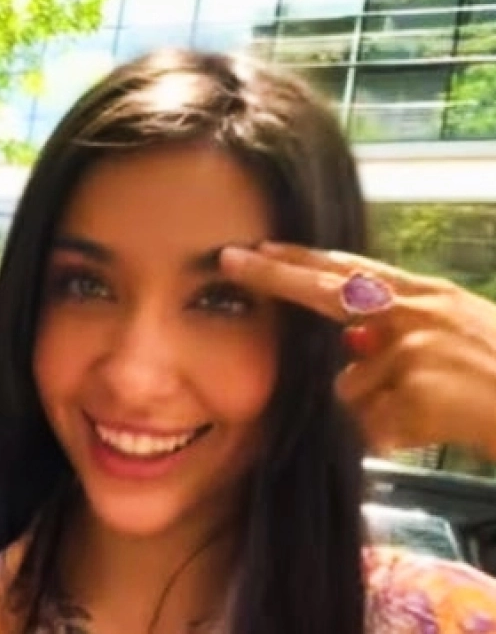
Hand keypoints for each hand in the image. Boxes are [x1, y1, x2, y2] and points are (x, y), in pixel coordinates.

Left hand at [221, 242, 495, 455]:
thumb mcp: (455, 338)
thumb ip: (399, 337)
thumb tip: (349, 346)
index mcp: (428, 297)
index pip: (353, 272)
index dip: (302, 260)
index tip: (258, 248)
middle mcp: (419, 313)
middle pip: (331, 291)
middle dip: (277, 276)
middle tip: (232, 260)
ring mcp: (417, 349)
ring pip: (352, 389)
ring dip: (377, 413)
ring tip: (433, 415)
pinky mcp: (418, 390)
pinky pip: (373, 426)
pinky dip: (392, 439)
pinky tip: (435, 432)